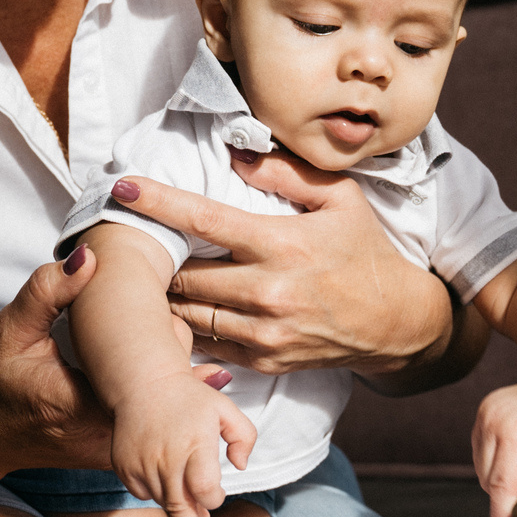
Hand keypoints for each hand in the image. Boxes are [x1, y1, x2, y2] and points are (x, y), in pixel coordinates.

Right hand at [0, 246, 229, 482]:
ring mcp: (113, 453)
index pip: (152, 374)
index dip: (168, 341)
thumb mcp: (12, 329)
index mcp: (82, 405)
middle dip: (176, 356)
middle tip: (169, 323)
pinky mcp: (116, 457)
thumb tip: (88, 258)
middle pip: (168, 397)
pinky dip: (160, 399)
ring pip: (166, 415)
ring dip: (173, 379)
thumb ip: (48, 291)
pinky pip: (155, 426)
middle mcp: (105, 437)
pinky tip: (156, 371)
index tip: (164, 315)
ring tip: (164, 343)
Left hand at [110, 154, 453, 375]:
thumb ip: (285, 173)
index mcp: (282, 244)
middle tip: (129, 241)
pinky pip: (207, 344)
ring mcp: (264, 333)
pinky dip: (188, 328)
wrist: (395, 321)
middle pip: (183, 274)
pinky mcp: (263, 361)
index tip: (121, 189)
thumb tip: (234, 154)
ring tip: (146, 276)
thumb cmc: (364, 251)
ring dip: (164, 295)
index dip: (156, 202)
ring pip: (188, 314)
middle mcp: (269, 291)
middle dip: (153, 257)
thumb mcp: (339, 198)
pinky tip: (176, 310)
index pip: (204, 218)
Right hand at [111, 373, 259, 516]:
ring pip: (164, 502)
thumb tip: (242, 468)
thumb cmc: (190, 398)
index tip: (216, 498)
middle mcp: (167, 458)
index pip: (206, 491)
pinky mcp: (125, 467)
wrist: (143, 383)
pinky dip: (156, 491)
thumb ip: (244, 437)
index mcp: (195, 445)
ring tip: (189, 508)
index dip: (213, 499)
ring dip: (177, 508)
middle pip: (180, 509)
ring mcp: (142, 464)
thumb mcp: (226, 410)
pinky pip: (144, 492)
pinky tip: (162, 472)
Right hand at [470, 358, 516, 516]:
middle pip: (487, 480)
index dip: (503, 516)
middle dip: (508, 496)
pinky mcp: (484, 408)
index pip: (500, 487)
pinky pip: (481, 449)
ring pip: (481, 467)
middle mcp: (494, 419)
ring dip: (501, 477)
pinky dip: (497, 460)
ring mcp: (485, 411)